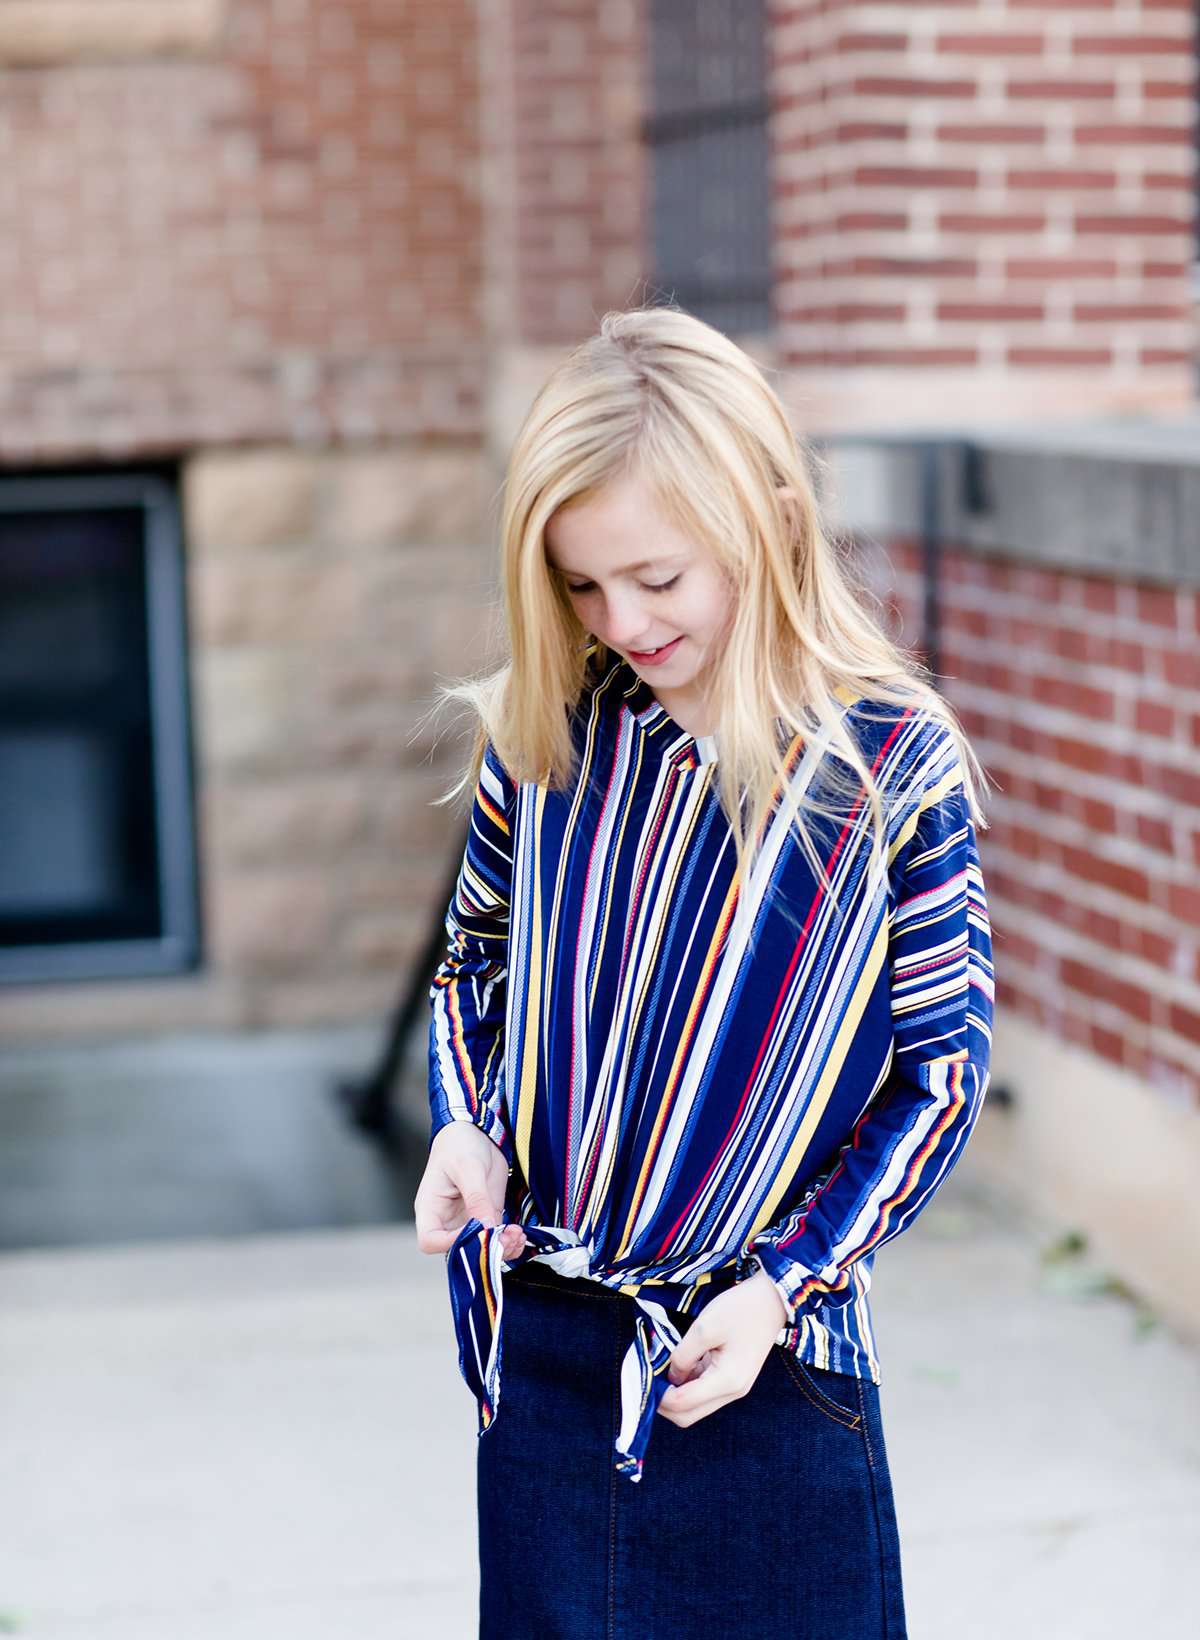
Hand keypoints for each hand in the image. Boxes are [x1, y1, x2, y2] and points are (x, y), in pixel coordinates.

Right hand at [414, 1122, 526, 1260]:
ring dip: (501, 1249)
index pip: (430, 1240)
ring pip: (480, 1249)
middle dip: (483, 1250)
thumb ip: (477, 1198)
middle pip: (458, 1250)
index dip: (450, 1243)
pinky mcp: (487, 1216)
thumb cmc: (459, 1144)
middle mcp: (447, 1220)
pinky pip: (495, 1238)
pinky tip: (519, 1234)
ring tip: (517, 1236)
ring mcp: (468, 1220)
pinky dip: (509, 1241)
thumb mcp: (468, 1168)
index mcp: (431, 1208)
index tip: (476, 1231)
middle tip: (506, 1238)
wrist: (476, 1130)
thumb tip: (486, 1227)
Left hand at [656, 1269, 787, 1428]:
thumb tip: (670, 1377)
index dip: (659, 1396)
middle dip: (664, 1403)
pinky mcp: (734, 1380)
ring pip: (695, 1407)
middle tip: (648, 1379)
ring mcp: (735, 1388)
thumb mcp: (704, 1328)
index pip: (683, 1405)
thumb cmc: (740, 1310)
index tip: (643, 1378)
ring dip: (675, 1395)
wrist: (772, 1300)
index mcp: (727, 1381)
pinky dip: (687, 1386)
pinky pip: (704, 1393)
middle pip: (688, 1416)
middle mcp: (732, 1392)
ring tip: (660, 1371)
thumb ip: (682, 1356)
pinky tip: (678, 1367)